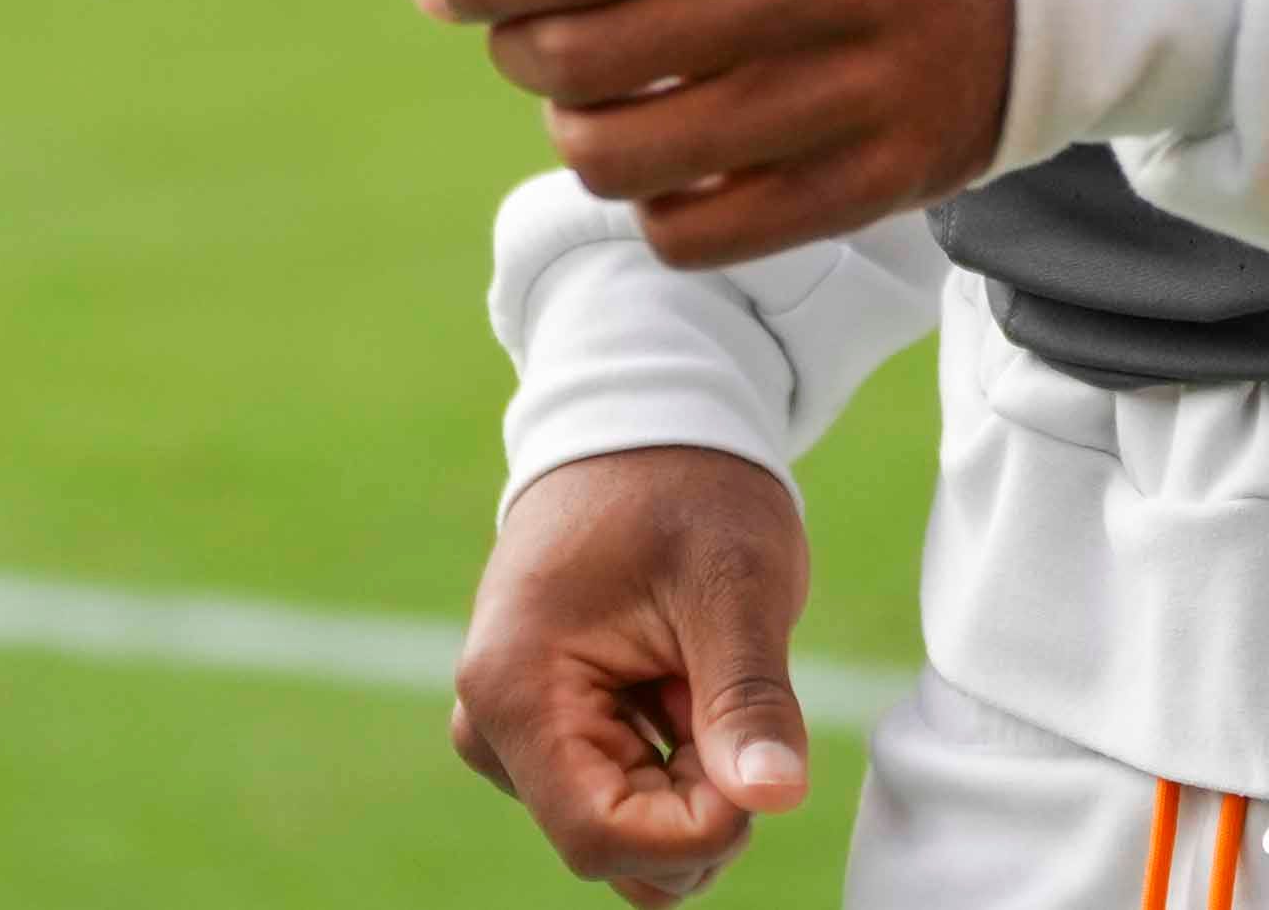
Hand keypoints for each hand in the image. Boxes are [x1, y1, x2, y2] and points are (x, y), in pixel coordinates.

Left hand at [404, 0, 1013, 271]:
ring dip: (574, 128)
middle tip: (538, 23)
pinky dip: (651, 200)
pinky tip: (671, 146)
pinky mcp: (885, 180)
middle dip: (520, 46)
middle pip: (584, 60)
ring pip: (625, 163)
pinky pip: (699, 237)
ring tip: (602, 85)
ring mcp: (861, 92)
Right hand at [450, 448, 815, 897]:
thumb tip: (776, 799)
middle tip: (734, 701)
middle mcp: (492, 725)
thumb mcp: (735, 583)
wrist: (642, 425)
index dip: (698, 834)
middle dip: (698, 807)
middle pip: (611, 843)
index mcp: (515, 689)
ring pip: (624, 828)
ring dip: (691, 778)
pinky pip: (622, 794)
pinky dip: (678, 759)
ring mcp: (512, 732)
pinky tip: (686, 679)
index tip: (760, 771)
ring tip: (703, 672)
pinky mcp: (543, 730)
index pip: (601, 835)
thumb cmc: (685, 488)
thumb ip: (749, 699)